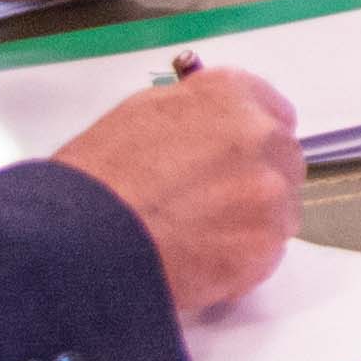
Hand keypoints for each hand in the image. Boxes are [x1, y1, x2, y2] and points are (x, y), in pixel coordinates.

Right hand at [53, 68, 300, 316]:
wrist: (79, 239)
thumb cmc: (96, 181)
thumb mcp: (141, 115)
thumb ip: (194, 116)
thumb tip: (211, 128)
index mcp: (229, 95)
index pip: (272, 112)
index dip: (251, 143)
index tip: (240, 161)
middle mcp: (258, 135)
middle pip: (281, 162)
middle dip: (253, 184)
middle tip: (210, 207)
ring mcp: (268, 190)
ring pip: (278, 211)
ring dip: (248, 226)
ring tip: (193, 240)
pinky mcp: (265, 244)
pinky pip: (266, 255)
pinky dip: (239, 265)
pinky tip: (197, 263)